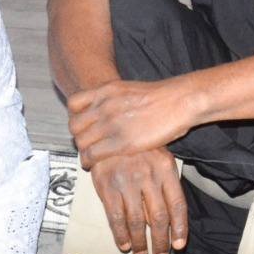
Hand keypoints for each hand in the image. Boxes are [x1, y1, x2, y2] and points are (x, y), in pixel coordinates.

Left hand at [68, 77, 202, 162]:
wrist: (179, 101)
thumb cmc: (162, 97)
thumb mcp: (130, 90)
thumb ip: (113, 99)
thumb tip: (104, 109)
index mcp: (106, 90)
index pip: (74, 103)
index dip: (76, 116)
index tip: (83, 124)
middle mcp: (104, 106)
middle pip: (74, 126)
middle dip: (79, 136)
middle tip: (86, 143)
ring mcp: (111, 124)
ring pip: (81, 142)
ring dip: (83, 151)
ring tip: (89, 156)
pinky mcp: (120, 143)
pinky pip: (92, 155)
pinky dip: (89, 162)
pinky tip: (93, 164)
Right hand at [87, 148, 188, 253]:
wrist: (109, 128)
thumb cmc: (139, 146)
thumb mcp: (160, 155)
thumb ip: (167, 182)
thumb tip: (171, 216)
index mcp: (166, 168)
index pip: (178, 204)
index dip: (180, 228)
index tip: (179, 246)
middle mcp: (148, 176)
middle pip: (159, 217)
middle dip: (160, 241)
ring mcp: (127, 182)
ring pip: (137, 221)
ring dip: (140, 242)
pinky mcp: (107, 186)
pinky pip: (116, 217)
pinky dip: (121, 234)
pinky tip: (124, 244)